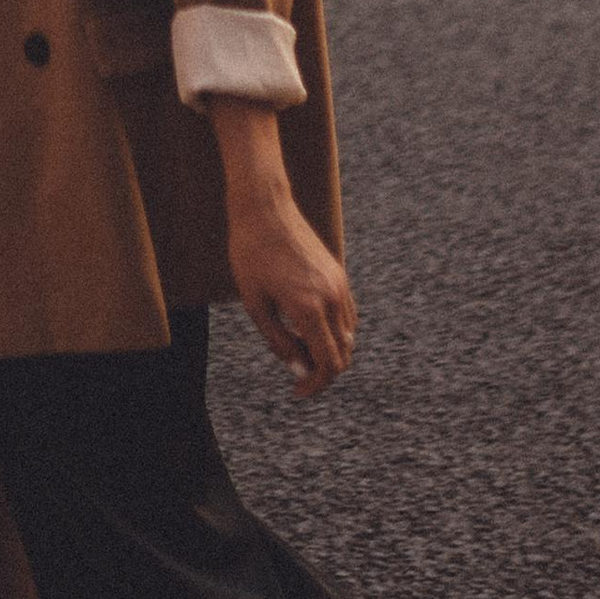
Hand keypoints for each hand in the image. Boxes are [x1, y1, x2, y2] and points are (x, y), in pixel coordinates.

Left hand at [226, 190, 356, 399]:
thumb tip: (297, 369)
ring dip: (329, 349)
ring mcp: (339, 284)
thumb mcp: (255, 303)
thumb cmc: (251, 254)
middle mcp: (331, 298)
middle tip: (296, 371)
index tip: (297, 390)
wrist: (264, 208)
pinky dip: (335, 329)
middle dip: (322, 370)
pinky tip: (308, 326)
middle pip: (343, 353)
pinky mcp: (339, 274)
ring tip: (297, 345)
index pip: (327, 363)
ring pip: (348, 335)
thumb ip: (277, 340)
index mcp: (308, 308)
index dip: (315, 383)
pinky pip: (347, 314)